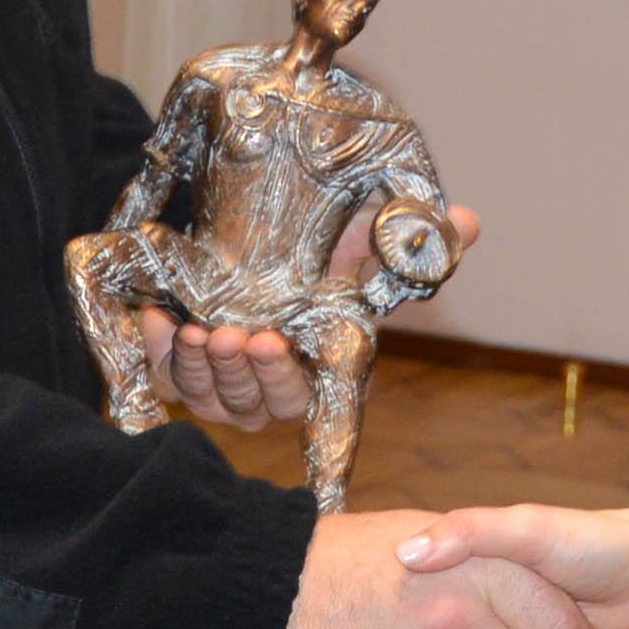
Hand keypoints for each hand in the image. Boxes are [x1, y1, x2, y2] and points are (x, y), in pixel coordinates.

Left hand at [142, 204, 481, 429]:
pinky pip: (164, 380)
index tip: (276, 343)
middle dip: (248, 373)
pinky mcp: (178, 373)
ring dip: (205, 368)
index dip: (293, 395)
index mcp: (317, 369)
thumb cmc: (306, 249)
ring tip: (200, 328)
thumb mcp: (356, 239)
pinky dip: (160, 353)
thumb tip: (469, 219)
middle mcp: (271, 387)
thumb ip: (409, 238)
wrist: (236, 237)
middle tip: (240, 333)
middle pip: (259, 408)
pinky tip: (158, 316)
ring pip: (212, 402)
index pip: (315, 409)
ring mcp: (223, 384)